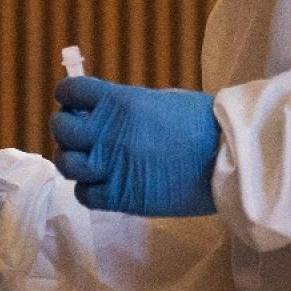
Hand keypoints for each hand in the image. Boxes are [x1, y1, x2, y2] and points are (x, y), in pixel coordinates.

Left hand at [51, 77, 219, 216]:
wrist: (228, 156)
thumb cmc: (203, 122)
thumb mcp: (159, 101)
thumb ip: (126, 108)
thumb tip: (107, 114)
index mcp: (117, 101)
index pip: (70, 92)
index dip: (69, 98)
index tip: (76, 105)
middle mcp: (106, 132)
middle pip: (61, 129)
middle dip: (65, 130)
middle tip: (79, 135)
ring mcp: (110, 166)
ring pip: (67, 164)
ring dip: (73, 161)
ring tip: (88, 162)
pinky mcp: (120, 197)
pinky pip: (85, 195)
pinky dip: (89, 190)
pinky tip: (102, 185)